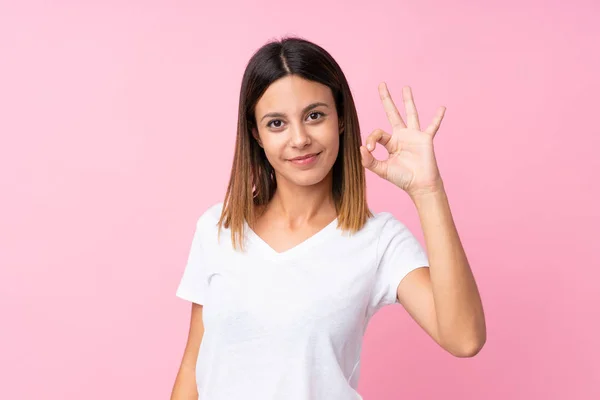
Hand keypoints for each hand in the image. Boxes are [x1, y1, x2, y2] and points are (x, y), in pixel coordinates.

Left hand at [360, 83, 445, 197]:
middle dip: (386, 99)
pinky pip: (433, 126)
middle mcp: (401, 136)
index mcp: (390, 142)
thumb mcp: (382, 170)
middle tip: (381, 84)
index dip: (371, 139)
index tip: (370, 149)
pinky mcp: (426, 139)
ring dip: (408, 101)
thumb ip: (369, 161)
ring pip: (411, 114)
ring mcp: (414, 136)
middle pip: (392, 113)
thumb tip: (360, 148)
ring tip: (405, 87)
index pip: (378, 132)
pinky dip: (437, 118)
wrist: (419, 186)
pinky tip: (442, 108)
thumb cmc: (402, 179)